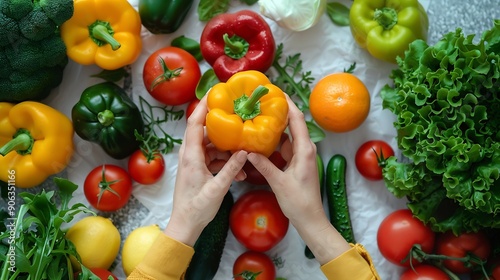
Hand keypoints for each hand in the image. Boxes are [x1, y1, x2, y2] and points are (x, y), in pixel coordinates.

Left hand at [164, 96, 246, 245]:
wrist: (185, 224)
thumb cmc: (197, 208)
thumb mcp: (218, 188)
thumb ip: (231, 169)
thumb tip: (245, 152)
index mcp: (191, 156)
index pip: (195, 123)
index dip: (204, 106)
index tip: (215, 93)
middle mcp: (189, 155)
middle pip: (205, 131)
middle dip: (222, 125)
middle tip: (238, 117)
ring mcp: (193, 162)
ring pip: (211, 146)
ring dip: (227, 150)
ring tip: (243, 154)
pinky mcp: (197, 169)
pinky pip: (212, 158)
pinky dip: (224, 162)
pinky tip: (238, 172)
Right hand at [247, 96, 350, 263]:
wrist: (310, 218)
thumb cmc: (298, 202)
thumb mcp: (278, 182)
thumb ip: (264, 165)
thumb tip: (248, 151)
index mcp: (304, 151)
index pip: (298, 120)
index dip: (289, 104)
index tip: (278, 92)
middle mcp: (305, 149)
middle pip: (294, 124)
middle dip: (282, 111)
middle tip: (265, 100)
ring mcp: (301, 156)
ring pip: (289, 135)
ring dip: (278, 126)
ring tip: (261, 115)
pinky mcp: (297, 163)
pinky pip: (286, 146)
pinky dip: (276, 141)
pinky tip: (264, 138)